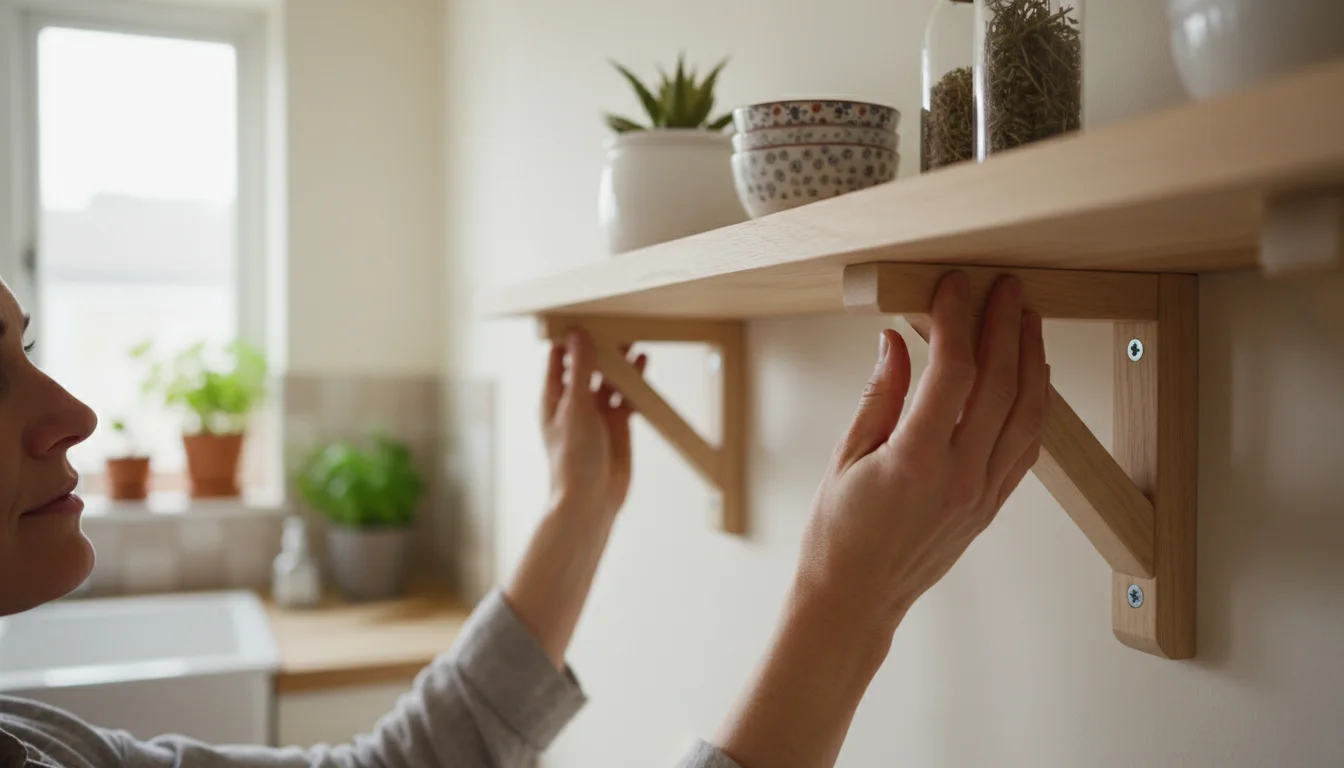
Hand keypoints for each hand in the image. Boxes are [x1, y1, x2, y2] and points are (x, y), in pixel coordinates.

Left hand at [541, 330, 647, 519]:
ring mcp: (596, 414)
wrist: (591, 500)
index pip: (558, 358)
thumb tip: (578, 335)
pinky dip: (634, 381)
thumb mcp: (576, 408)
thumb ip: (580, 371)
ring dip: (619, 361)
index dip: (569, 337)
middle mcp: (573, 403)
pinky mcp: (616, 425)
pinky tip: (643, 365)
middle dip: (600, 345)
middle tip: (616, 321)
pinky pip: (626, 396)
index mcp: (553, 397)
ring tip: (633, 338)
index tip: (584, 314)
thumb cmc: (573, 459)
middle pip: (587, 365)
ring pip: (609, 379)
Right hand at [795, 272, 1048, 634]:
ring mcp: (982, 494)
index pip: (952, 371)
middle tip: (1006, 288)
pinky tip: (1032, 379)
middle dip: (1006, 326)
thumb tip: (895, 343)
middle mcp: (959, 476)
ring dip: (1032, 361)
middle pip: (1000, 384)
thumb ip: (878, 397)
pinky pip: (1026, 449)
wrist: (855, 600)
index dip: (956, 319)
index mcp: (915, 461)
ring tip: (1029, 321)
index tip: (953, 286)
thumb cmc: (838, 537)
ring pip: (1027, 414)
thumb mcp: (844, 458)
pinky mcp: (990, 507)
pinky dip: (1035, 406)